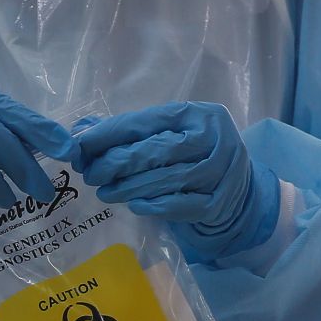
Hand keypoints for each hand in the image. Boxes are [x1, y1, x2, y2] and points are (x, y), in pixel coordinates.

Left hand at [74, 102, 277, 256]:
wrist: (238, 188)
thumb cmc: (193, 155)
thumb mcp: (170, 133)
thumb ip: (130, 131)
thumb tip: (82, 131)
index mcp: (197, 114)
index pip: (146, 122)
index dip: (110, 133)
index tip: (81, 144)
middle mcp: (212, 139)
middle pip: (155, 151)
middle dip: (116, 163)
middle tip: (91, 174)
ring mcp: (219, 172)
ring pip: (164, 180)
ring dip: (128, 188)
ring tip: (105, 192)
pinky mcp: (217, 202)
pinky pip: (179, 206)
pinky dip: (154, 206)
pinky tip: (134, 205)